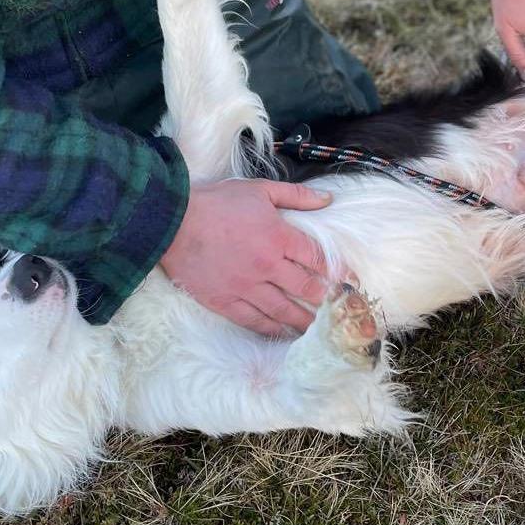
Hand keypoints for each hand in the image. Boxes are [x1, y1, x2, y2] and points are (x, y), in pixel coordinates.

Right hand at [160, 179, 333, 335]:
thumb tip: (327, 200)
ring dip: (305, 321)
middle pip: (306, 288)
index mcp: (278, 237)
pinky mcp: (225, 301)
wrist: (172, 222)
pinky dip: (272, 329)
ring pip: (283, 310)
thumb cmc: (216, 203)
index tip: (351, 281)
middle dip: (327, 299)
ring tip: (320, 329)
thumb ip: (296, 196)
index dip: (338, 271)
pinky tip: (285, 334)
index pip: (318, 258)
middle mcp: (267, 266)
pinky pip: (254, 321)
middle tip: (341, 309)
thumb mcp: (259, 190)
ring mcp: (246, 287)